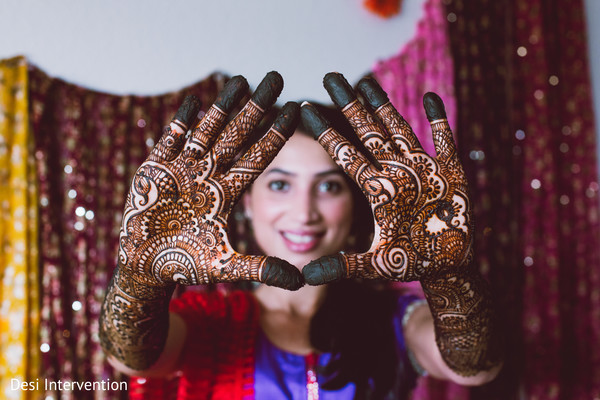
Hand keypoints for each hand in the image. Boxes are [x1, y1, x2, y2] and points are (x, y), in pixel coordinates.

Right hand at [119, 72, 302, 289]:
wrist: (146, 268)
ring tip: (242, 80)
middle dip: (256, 107)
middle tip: (276, 78)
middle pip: (236, 134)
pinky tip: (194, 102)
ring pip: (207, 130)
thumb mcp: (227, 265)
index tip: (295, 110)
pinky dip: (180, 122)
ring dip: (223, 106)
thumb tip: (301, 280)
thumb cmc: (185, 265)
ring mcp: (182, 170)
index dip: (275, 133)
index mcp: (226, 192)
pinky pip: (169, 141)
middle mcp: (208, 175)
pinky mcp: (155, 170)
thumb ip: (262, 269)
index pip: (257, 157)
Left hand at [300, 73, 471, 283]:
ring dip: (384, 105)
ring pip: (399, 129)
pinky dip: (439, 121)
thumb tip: (303, 277)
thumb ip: (341, 267)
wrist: (447, 266)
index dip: (326, 132)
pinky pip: (444, 141)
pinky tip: (430, 98)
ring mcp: (422, 170)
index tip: (305, 110)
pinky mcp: (450, 173)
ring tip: (366, 81)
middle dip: (351, 105)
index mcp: (376, 189)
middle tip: (331, 76)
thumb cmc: (410, 264)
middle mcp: (395, 173)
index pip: (345, 154)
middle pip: (368, 132)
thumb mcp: (373, 266)